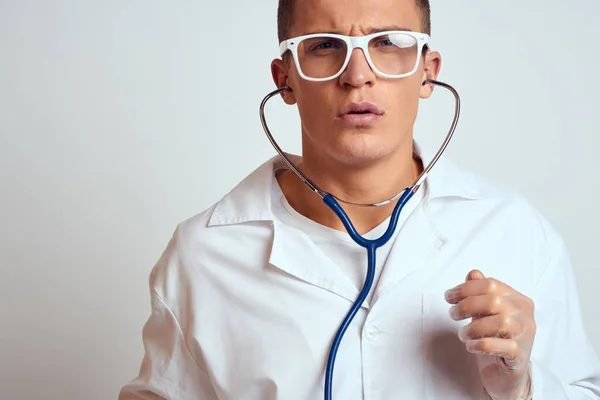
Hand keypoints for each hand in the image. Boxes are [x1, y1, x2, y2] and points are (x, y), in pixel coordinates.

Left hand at [444, 270, 535, 399]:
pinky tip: (471, 346)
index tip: (448, 297)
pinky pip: (501, 346)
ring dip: (473, 328)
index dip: (465, 288)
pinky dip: (480, 344)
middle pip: (493, 301)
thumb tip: (473, 273)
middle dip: (466, 306)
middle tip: (453, 315)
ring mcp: (525, 335)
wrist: (507, 375)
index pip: (491, 284)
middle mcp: (525, 315)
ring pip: (499, 322)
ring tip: (463, 334)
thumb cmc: (495, 340)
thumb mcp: (485, 313)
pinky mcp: (520, 355)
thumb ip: (480, 293)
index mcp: (518, 299)